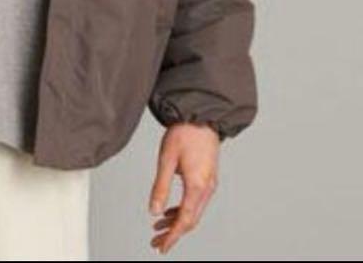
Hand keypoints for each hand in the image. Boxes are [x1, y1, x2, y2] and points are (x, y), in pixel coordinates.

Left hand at [147, 122, 219, 253]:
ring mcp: (209, 184)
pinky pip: (196, 202)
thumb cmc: (184, 133)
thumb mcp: (166, 159)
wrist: (201, 115)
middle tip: (157, 243)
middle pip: (191, 220)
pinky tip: (169, 211)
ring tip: (158, 228)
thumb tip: (153, 210)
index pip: (185, 220)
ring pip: (194, 212)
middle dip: (173, 233)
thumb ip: (160, 187)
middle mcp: (206, 188)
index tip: (161, 247)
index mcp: (197, 186)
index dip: (172, 236)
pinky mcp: (207, 178)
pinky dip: (182, 210)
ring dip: (177, 222)